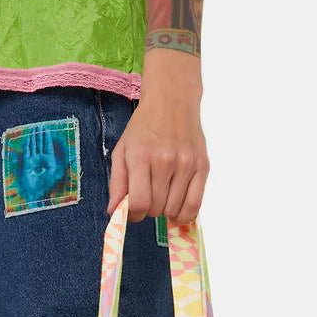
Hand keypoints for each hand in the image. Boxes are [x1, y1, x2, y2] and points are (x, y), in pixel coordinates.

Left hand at [107, 50, 208, 223]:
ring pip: (174, 210)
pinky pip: (195, 205)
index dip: (133, 215)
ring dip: (165, 211)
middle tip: (148, 196)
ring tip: (162, 196)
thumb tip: (114, 212)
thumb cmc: (144, 128)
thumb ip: (116, 183)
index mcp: (141, 156)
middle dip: (149, 210)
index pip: (139, 203)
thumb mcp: (122, 150)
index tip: (133, 211)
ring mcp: (186, 164)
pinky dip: (184, 214)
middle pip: (156, 209)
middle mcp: (165, 160)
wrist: (172, 101)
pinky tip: (176, 209)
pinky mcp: (202, 166)